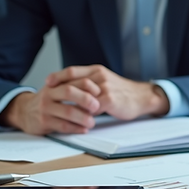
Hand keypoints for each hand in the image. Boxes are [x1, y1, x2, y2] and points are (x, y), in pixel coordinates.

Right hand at [0, 78, 101, 134]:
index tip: (100, 92)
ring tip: (92, 122)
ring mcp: (45, 108)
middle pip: (70, 92)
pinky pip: (63, 126)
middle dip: (87, 99)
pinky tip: (83, 129)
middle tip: (98, 107)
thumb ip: (74, 86)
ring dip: (84, 117)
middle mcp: (49, 94)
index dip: (89, 85)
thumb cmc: (48, 100)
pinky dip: (76, 128)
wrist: (24, 112)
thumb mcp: (57, 88)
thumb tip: (100, 88)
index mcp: (55, 83)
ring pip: (68, 111)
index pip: (74, 78)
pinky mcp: (43, 122)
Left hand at [45, 65, 169, 120]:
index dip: (58, 76)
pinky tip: (77, 118)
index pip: (72, 70)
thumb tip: (69, 86)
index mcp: (97, 70)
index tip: (47, 83)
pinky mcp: (109, 100)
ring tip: (61, 111)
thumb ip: (89, 81)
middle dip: (59, 92)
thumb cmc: (121, 91)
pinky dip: (82, 114)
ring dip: (70, 104)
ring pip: (80, 95)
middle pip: (73, 82)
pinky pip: (90, 108)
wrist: (141, 97)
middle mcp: (100, 76)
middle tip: (48, 99)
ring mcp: (104, 88)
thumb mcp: (105, 80)